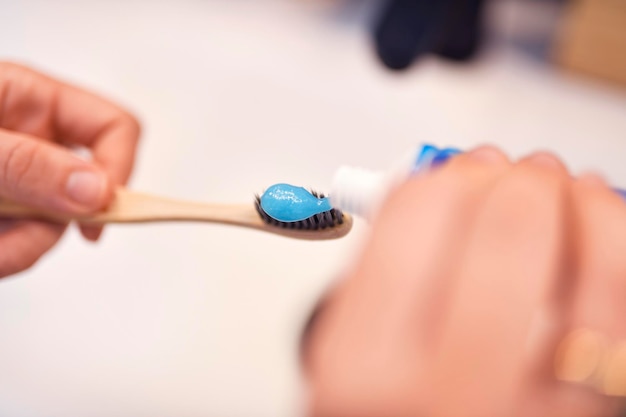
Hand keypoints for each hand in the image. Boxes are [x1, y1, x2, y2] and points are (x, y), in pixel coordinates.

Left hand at [0, 62, 139, 276]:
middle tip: (17, 236)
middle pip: (87, 190)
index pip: (113, 128)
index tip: (103, 210)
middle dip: (56, 223)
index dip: (119, 168)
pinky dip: (7, 256)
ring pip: (56, 227)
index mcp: (32, 101)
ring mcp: (19, 181)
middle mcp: (32, 141)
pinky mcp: (5, 212)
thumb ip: (29, 163)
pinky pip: (26, 244)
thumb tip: (96, 190)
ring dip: (22, 247)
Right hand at [304, 147, 625, 416]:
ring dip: (581, 199)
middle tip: (513, 172)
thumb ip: (388, 258)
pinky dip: (615, 243)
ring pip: (590, 265)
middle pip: (507, 231)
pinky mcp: (584, 416)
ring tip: (561, 184)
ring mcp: (525, 408)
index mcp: (361, 362)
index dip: (446, 174)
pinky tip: (597, 222)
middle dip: (518, 177)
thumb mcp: (355, 341)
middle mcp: (445, 390)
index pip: (417, 217)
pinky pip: (620, 308)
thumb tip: (461, 173)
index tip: (459, 170)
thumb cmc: (387, 400)